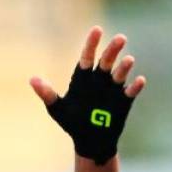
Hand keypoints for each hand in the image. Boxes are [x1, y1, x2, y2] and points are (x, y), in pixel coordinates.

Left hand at [30, 26, 145, 163]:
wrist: (89, 141)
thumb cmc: (72, 122)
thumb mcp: (57, 109)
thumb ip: (47, 94)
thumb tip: (32, 80)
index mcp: (84, 78)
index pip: (87, 56)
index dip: (92, 43)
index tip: (97, 30)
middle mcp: (100, 79)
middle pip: (107, 61)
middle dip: (113, 50)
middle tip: (120, 38)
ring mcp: (113, 89)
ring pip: (120, 73)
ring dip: (125, 67)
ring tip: (129, 60)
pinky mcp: (124, 101)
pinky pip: (131, 92)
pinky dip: (135, 87)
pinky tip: (139, 81)